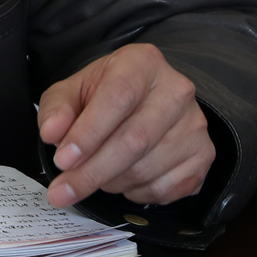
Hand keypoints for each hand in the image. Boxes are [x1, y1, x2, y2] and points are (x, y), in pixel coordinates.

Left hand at [37, 43, 213, 208]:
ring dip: (111, 182)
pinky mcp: (204, 155)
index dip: (88, 134)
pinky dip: (135, 193)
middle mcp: (176, 90)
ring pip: (147, 169)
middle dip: (92, 171)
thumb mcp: (72, 91)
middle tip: (62, 190)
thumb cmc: (104, 94)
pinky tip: (122, 180)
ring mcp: (195, 124)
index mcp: (141, 62)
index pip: (117, 98)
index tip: (62, 160)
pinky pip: (166, 188)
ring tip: (92, 175)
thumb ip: (57, 109)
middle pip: (134, 140)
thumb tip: (52, 132)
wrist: (145, 100)